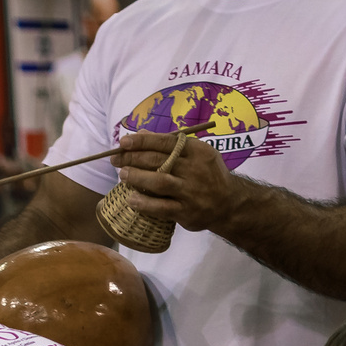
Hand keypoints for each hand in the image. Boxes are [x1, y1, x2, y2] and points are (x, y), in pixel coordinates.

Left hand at [108, 131, 240, 233]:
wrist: (228, 203)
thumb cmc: (207, 174)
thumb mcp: (196, 154)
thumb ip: (169, 145)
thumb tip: (140, 134)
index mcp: (198, 151)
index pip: (166, 142)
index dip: (143, 141)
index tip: (124, 142)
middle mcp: (195, 169)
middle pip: (159, 161)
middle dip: (134, 158)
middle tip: (116, 159)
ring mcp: (190, 191)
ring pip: (159, 182)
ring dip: (137, 177)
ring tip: (122, 174)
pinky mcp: (185, 211)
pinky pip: (161, 207)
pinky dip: (144, 203)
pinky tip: (131, 199)